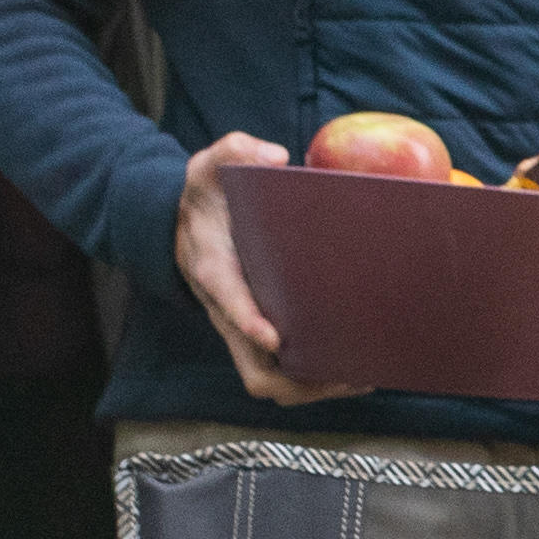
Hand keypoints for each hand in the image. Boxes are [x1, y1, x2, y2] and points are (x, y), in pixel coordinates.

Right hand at [173, 133, 355, 406]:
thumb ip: (236, 149)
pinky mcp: (255, 333)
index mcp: (214, 267)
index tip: (272, 335)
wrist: (179, 222)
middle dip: (297, 380)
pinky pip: (280, 372)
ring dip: (311, 388)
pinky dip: (312, 380)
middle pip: (253, 368)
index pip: (227, 301)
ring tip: (359, 379)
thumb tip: (276, 156)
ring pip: (267, 381)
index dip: (247, 322)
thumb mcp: (210, 162)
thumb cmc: (205, 194)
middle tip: (345, 373)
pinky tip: (351, 368)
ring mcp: (241, 328)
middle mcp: (226, 309)